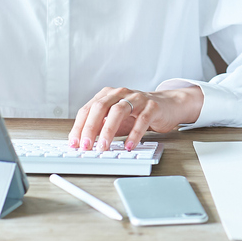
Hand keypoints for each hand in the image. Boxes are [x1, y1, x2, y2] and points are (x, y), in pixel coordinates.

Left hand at [68, 86, 203, 151]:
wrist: (167, 106)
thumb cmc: (138, 114)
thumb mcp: (116, 121)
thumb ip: (100, 127)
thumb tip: (83, 142)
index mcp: (107, 95)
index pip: (87, 109)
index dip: (79, 126)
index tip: (74, 143)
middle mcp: (120, 93)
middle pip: (100, 107)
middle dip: (90, 128)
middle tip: (86, 146)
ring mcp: (137, 98)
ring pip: (119, 110)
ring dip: (108, 130)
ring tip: (104, 147)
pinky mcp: (152, 106)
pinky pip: (142, 119)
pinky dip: (134, 134)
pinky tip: (129, 145)